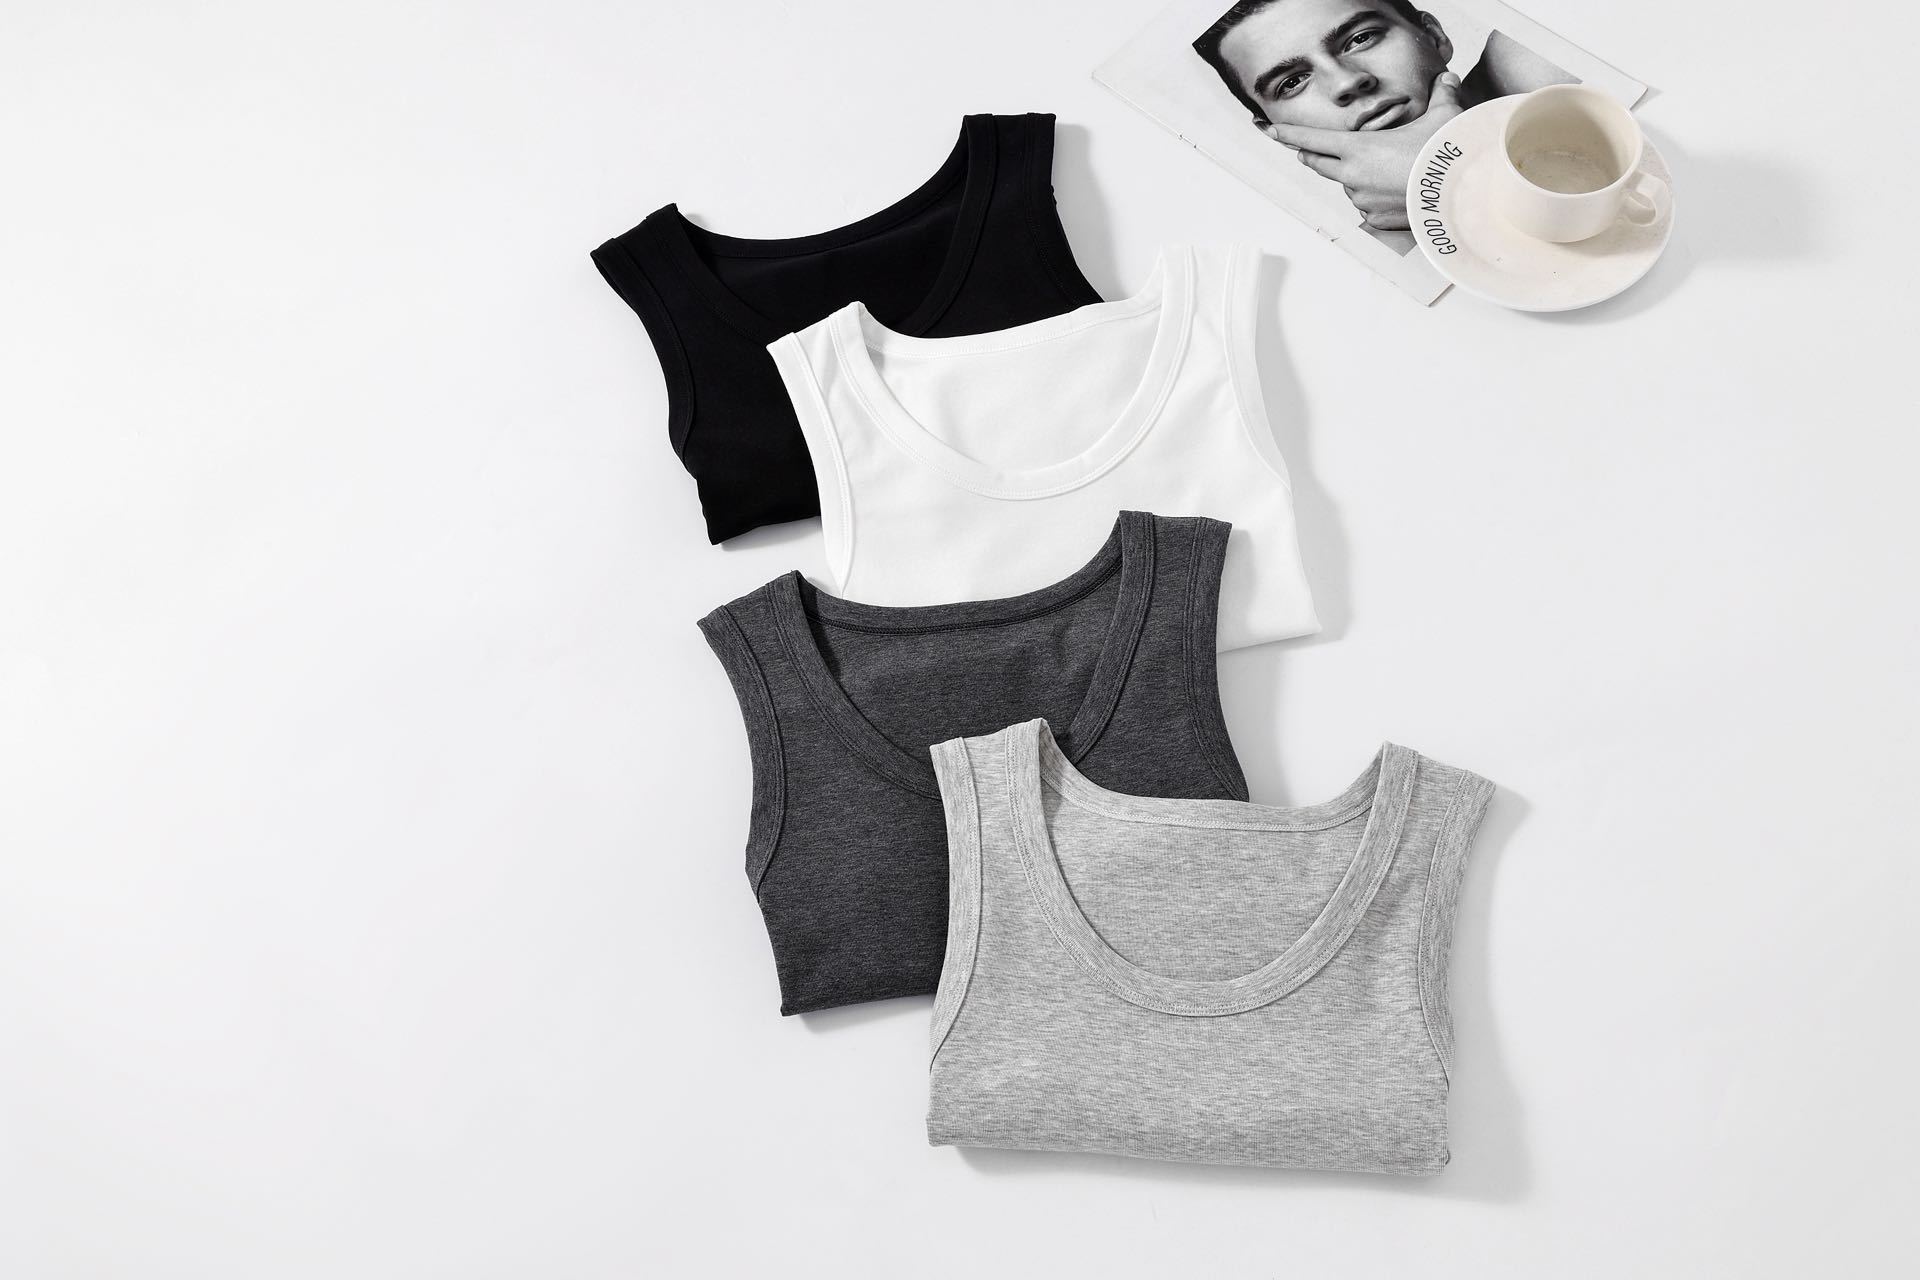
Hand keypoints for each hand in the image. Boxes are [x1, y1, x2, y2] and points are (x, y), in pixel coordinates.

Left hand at [1269, 71, 1466, 231]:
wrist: (1458, 197)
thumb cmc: (1445, 157)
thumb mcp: (1444, 119)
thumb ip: (1441, 97)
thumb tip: (1447, 80)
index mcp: (1359, 148)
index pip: (1313, 138)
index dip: (1289, 133)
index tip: (1269, 130)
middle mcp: (1352, 176)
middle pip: (1318, 163)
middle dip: (1311, 155)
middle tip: (1306, 150)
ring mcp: (1361, 200)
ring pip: (1347, 186)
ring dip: (1354, 178)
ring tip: (1385, 171)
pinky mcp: (1372, 219)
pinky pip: (1366, 207)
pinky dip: (1374, 199)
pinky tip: (1395, 192)